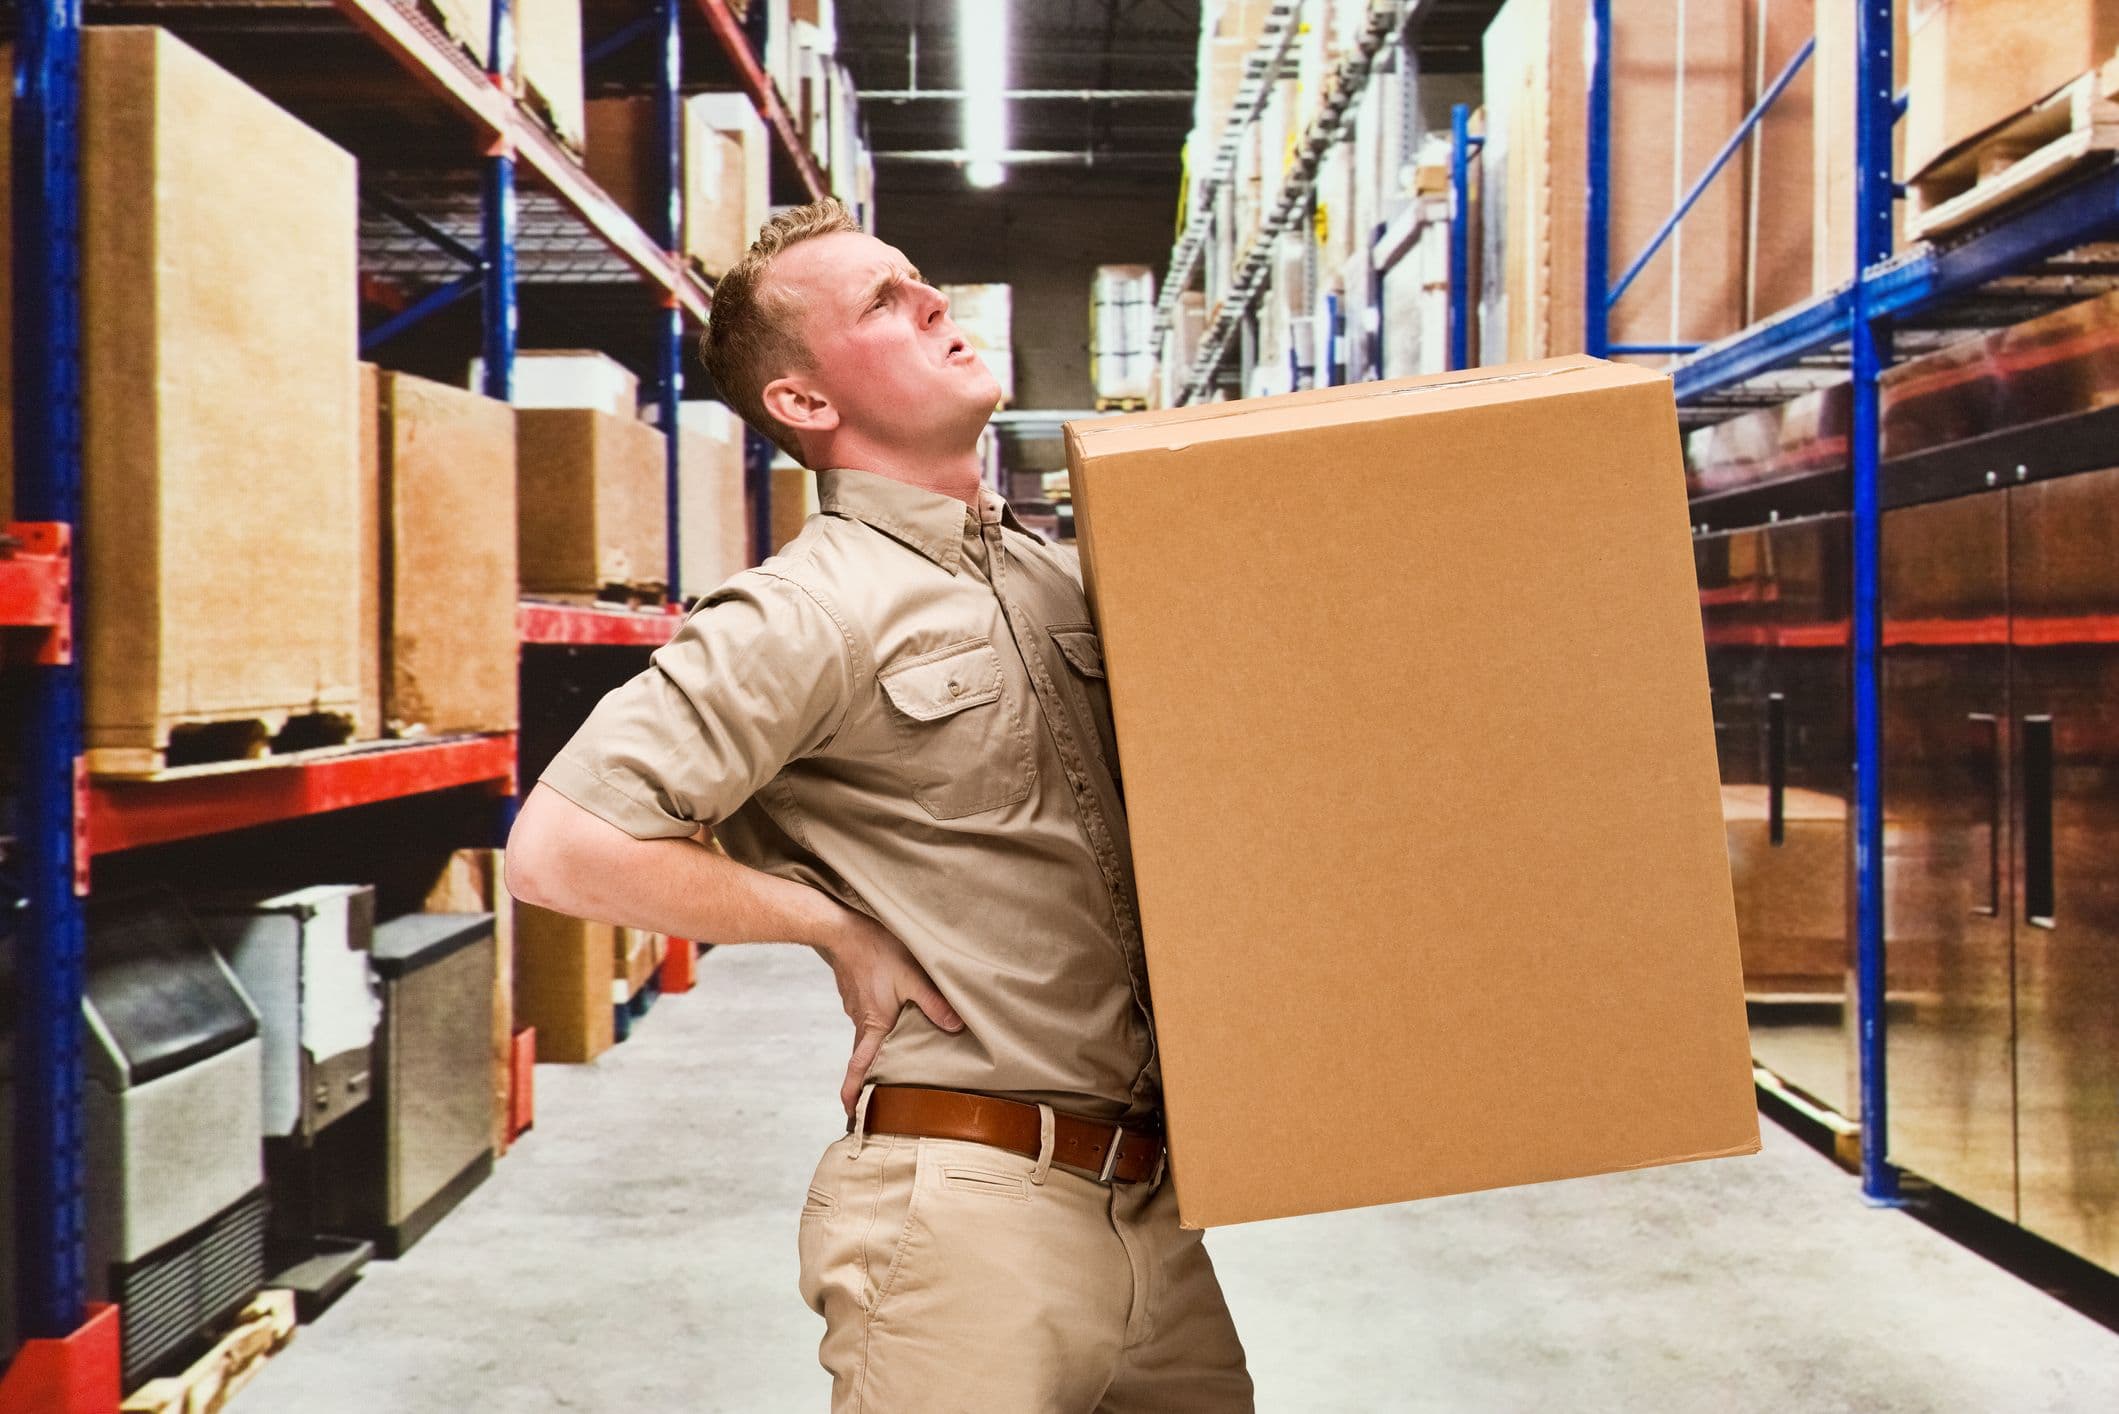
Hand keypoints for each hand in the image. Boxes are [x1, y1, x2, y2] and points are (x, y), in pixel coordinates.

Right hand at [814, 907, 963, 1114]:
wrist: (843, 927)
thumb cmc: (877, 950)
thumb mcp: (912, 976)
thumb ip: (934, 1003)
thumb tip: (956, 1027)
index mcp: (873, 1025)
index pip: (858, 1068)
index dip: (853, 1093)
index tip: (850, 1115)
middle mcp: (861, 1021)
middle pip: (864, 1057)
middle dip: (870, 1077)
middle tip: (880, 1093)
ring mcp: (856, 1007)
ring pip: (868, 1036)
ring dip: (878, 1049)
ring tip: (897, 1055)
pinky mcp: (856, 994)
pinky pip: (868, 1017)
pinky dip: (879, 1025)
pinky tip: (893, 1016)